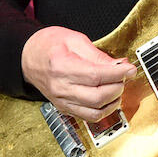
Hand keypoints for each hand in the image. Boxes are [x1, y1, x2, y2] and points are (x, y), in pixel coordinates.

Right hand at [21, 26, 136, 120]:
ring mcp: (62, 101)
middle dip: (118, 86)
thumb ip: (97, 54)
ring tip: (117, 86)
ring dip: (113, 101)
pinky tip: (109, 98)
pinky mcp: (64, 108)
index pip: (96, 76)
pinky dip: (103, 110)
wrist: (27, 56)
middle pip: (98, 96)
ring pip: (95, 111)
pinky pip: (88, 117)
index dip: (117, 74)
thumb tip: (119, 64)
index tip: (130, 69)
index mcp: (61, 67)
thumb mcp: (74, 39)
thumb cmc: (48, 45)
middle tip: (124, 76)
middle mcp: (61, 88)